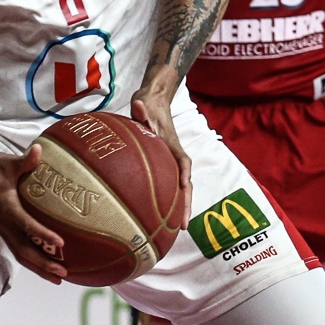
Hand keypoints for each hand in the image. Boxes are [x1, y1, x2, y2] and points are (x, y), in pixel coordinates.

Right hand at [0, 139, 66, 282]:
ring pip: (20, 254)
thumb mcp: (8, 162)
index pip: (25, 224)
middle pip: (23, 250)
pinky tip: (47, 266)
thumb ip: (25, 161)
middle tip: (63, 272)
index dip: (42, 235)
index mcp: (5, 206)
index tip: (61, 243)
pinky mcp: (3, 230)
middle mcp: (2, 223)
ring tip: (59, 277)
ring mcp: (2, 229)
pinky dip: (32, 261)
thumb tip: (38, 149)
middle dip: (43, 263)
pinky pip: (18, 250)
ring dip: (39, 268)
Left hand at [131, 82, 191, 215]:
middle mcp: (173, 153)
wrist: (152, 98)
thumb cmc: (148, 103)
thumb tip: (139, 106)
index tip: (184, 184)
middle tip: (183, 224)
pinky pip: (169, 182)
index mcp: (170, 142)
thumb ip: (141, 108)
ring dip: (181, 204)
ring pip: (179, 185)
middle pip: (185, 181)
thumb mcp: (143, 103)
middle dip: (186, 202)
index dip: (185, 171)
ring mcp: (169, 158)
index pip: (182, 159)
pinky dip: (170, 198)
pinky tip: (162, 213)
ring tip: (178, 226)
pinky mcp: (163, 162)